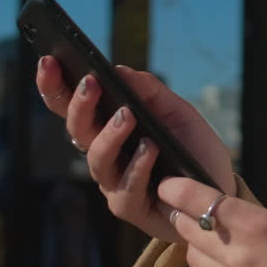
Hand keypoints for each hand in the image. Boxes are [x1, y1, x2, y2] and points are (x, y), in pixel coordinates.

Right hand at [35, 57, 236, 241]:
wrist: (218, 191)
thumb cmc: (192, 149)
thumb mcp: (178, 112)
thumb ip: (151, 92)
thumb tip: (120, 70)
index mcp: (108, 127)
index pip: (72, 105)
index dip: (54, 85)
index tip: (48, 60)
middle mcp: (104, 154)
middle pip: (77, 129)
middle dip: (79, 105)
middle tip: (91, 83)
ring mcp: (113, 182)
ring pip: (96, 158)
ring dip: (110, 134)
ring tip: (127, 115)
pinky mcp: (128, 207)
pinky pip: (126, 186)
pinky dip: (138, 165)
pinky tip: (151, 148)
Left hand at [159, 177, 266, 266]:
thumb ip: (255, 225)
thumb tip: (228, 218)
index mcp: (258, 226)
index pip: (200, 200)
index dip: (177, 190)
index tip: (168, 185)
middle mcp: (238, 257)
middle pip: (188, 229)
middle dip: (185, 217)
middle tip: (186, 210)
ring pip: (195, 260)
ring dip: (200, 248)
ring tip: (217, 244)